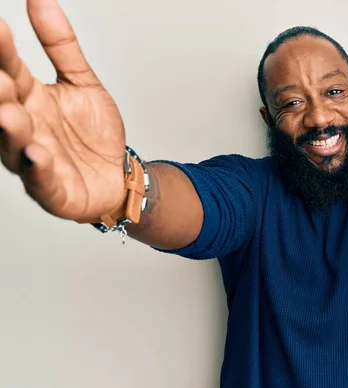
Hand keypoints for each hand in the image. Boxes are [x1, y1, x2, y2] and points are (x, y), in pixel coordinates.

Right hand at [0, 0, 125, 221]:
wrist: (117, 177)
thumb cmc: (94, 134)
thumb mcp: (83, 83)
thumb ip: (61, 46)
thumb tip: (41, 0)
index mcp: (30, 99)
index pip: (8, 69)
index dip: (1, 50)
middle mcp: (25, 128)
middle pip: (3, 107)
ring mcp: (35, 160)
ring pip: (15, 145)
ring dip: (10, 130)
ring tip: (9, 113)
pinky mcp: (53, 190)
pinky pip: (42, 181)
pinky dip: (38, 169)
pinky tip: (37, 155)